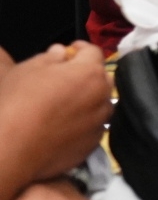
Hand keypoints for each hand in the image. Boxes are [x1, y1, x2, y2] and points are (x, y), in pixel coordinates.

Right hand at [0, 43, 110, 185]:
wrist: (12, 150)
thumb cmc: (18, 104)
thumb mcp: (27, 69)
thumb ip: (50, 57)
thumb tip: (61, 53)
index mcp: (90, 73)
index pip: (93, 52)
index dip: (79, 48)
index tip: (69, 50)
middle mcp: (102, 96)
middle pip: (100, 78)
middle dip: (86, 74)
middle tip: (64, 78)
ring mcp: (99, 123)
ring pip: (98, 104)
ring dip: (86, 99)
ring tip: (62, 105)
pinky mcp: (91, 145)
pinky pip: (91, 127)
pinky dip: (82, 123)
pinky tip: (62, 127)